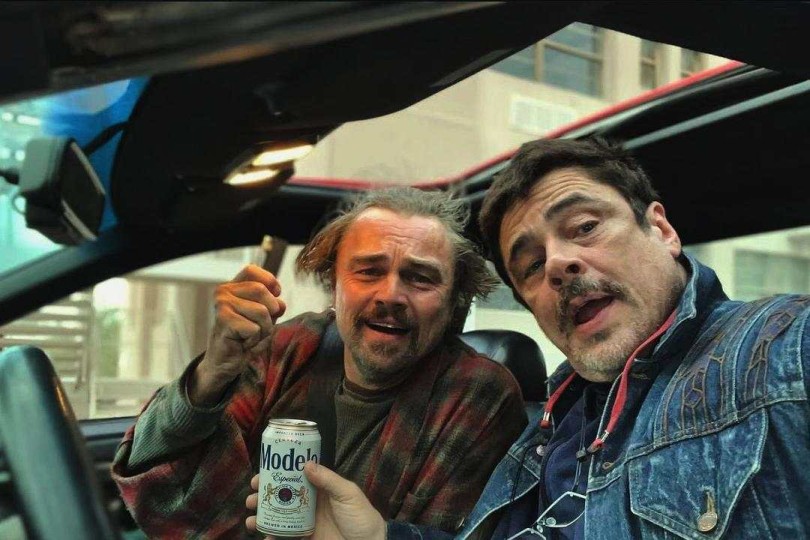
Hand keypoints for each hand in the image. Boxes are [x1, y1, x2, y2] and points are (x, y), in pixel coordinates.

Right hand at [189, 264, 285, 405]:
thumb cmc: (245, 336)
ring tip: (250, 336)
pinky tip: (243, 344)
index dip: (269, 282)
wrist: (226, 361)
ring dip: (263, 330)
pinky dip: (255, 341)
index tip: (273, 297)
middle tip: (259, 327)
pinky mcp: (223, 321)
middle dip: (270, 313)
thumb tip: (279, 304)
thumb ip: (273, 304)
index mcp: (232, 286)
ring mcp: (221, 305)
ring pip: (262, 312)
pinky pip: (255, 329)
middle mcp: (223, 291)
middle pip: (262, 291)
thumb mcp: (265, 316)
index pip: (252, 270)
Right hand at [245, 462, 386, 539]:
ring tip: (251, 519)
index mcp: (319, 488)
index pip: (294, 477)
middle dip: (263, 496)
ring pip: (279, 516)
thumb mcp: (348, 494)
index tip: (260, 475)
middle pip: (282, 496)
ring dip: (263, 516)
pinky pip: (284, 536)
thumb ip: (329, 480)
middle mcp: (309, 503)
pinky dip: (272, 536)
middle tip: (250, 498)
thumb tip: (306, 464)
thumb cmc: (362, 517)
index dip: (276, 474)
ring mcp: (305, 522)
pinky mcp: (304, 538)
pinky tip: (264, 536)